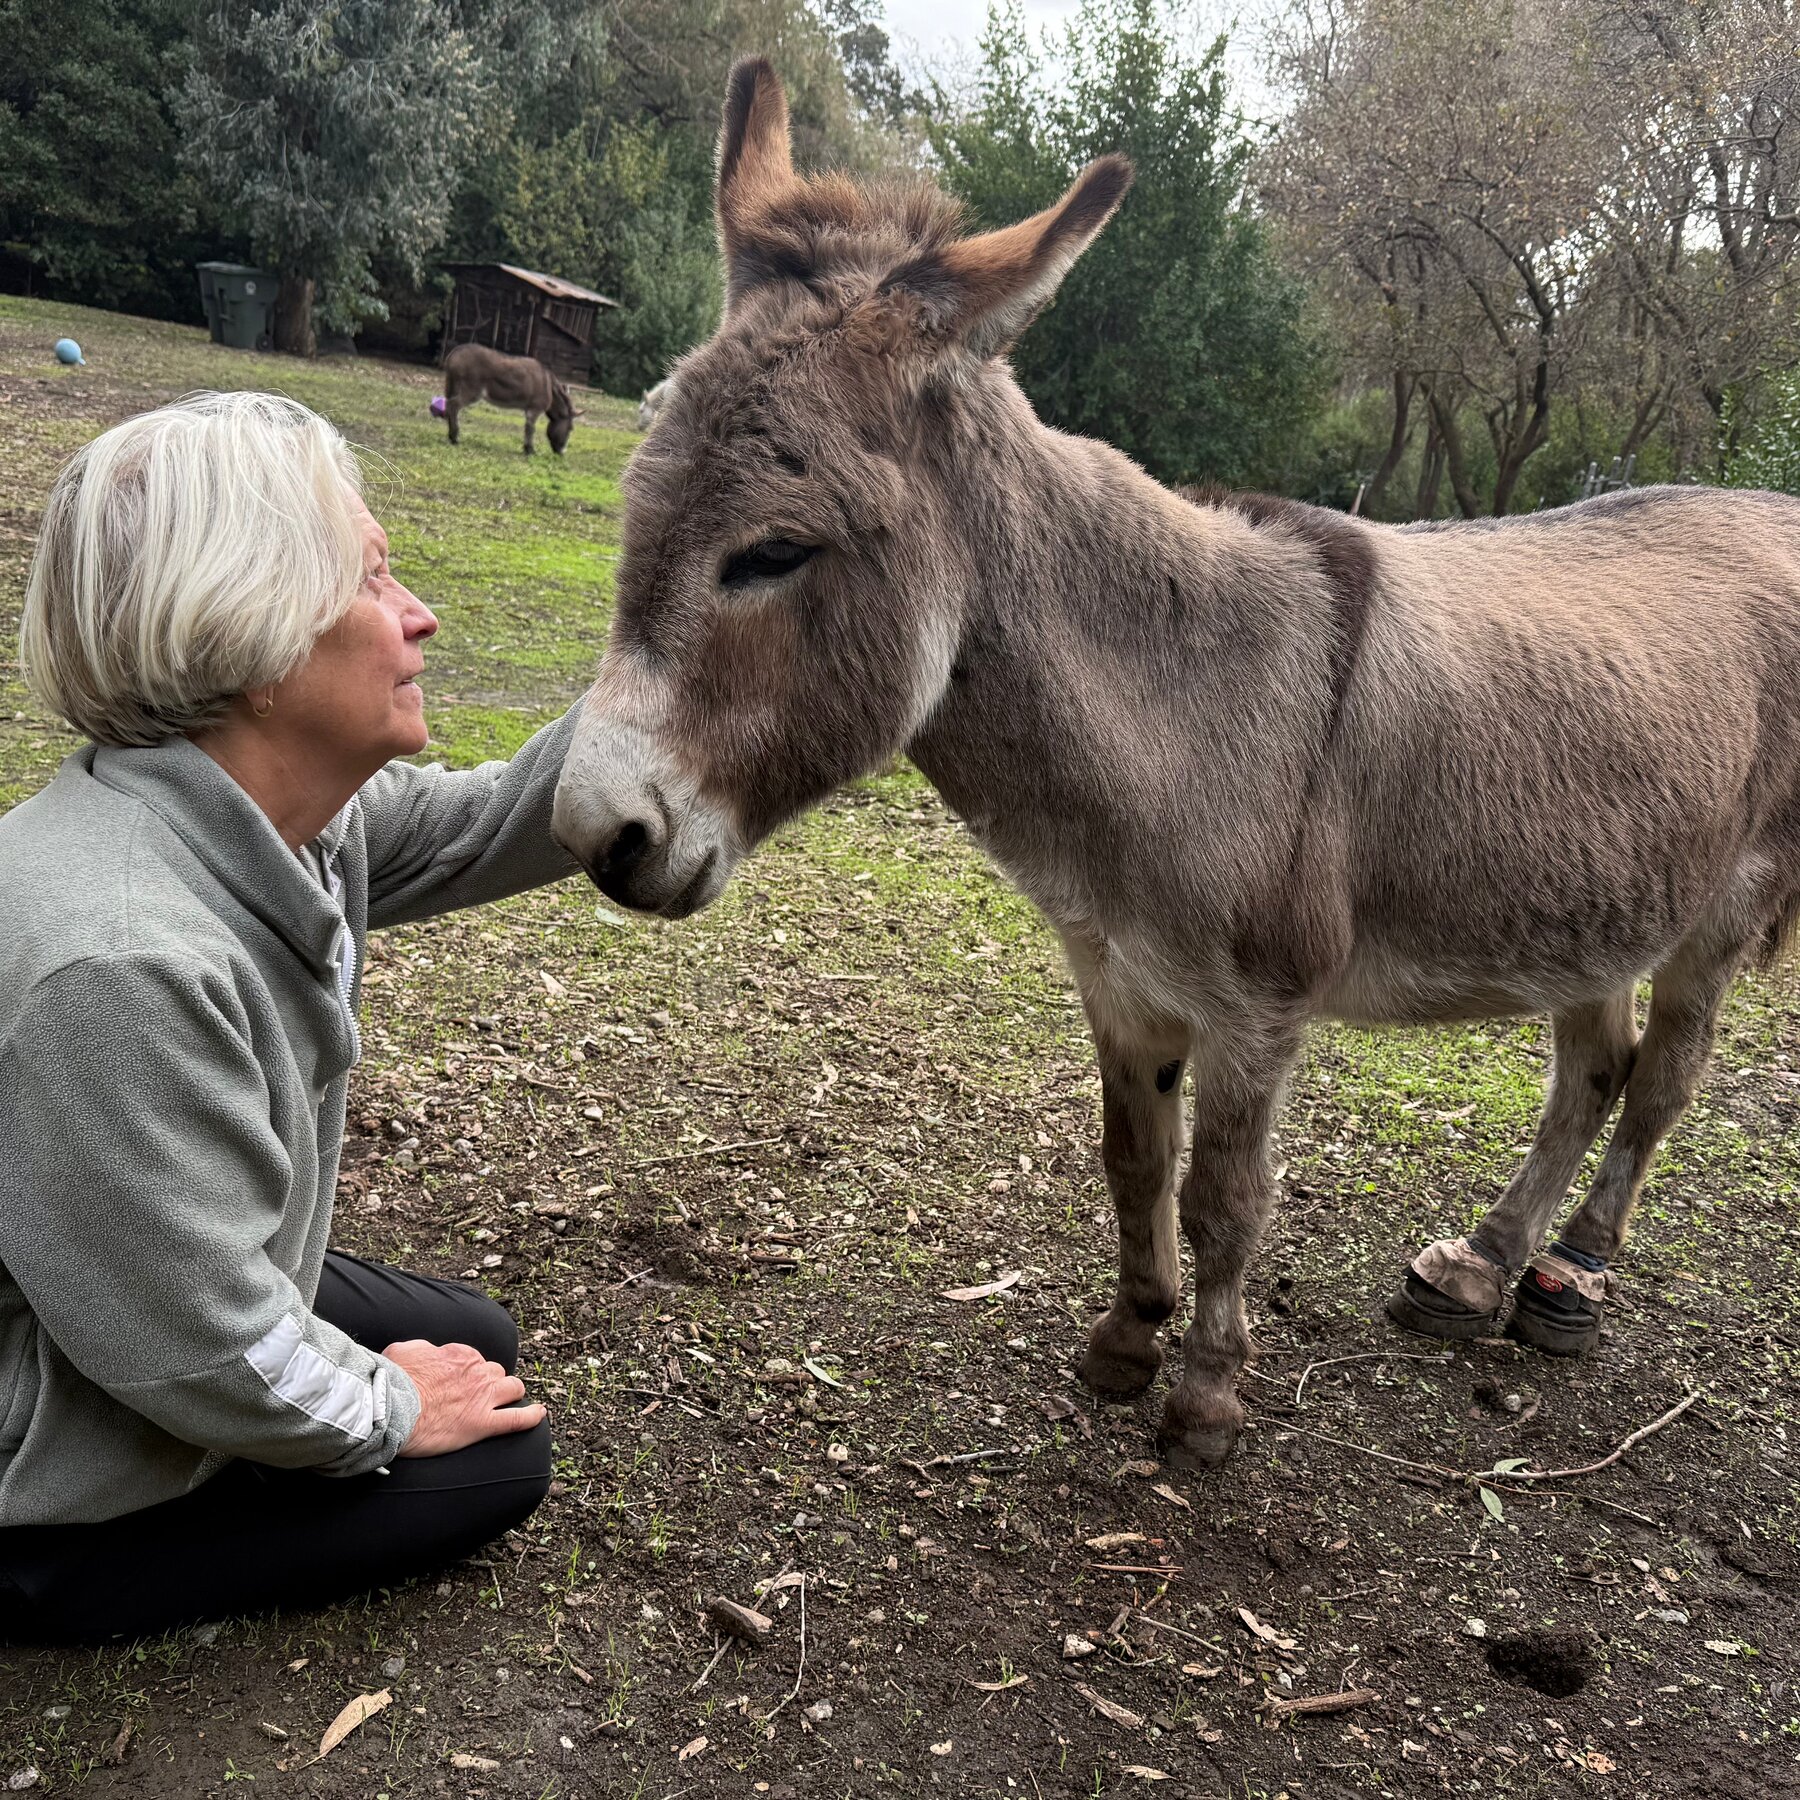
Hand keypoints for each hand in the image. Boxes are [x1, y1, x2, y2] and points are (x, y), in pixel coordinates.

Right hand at [383, 1339, 545, 1457]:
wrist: (392, 1407)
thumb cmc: (392, 1381)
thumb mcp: (403, 1350)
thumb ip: (421, 1349)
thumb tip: (426, 1353)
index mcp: (459, 1355)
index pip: (474, 1360)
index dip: (469, 1372)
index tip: (459, 1381)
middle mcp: (477, 1372)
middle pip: (495, 1373)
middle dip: (491, 1381)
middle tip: (478, 1394)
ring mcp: (483, 1398)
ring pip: (512, 1388)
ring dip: (510, 1393)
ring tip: (506, 1401)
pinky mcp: (482, 1423)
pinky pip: (517, 1419)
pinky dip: (531, 1416)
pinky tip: (539, 1414)